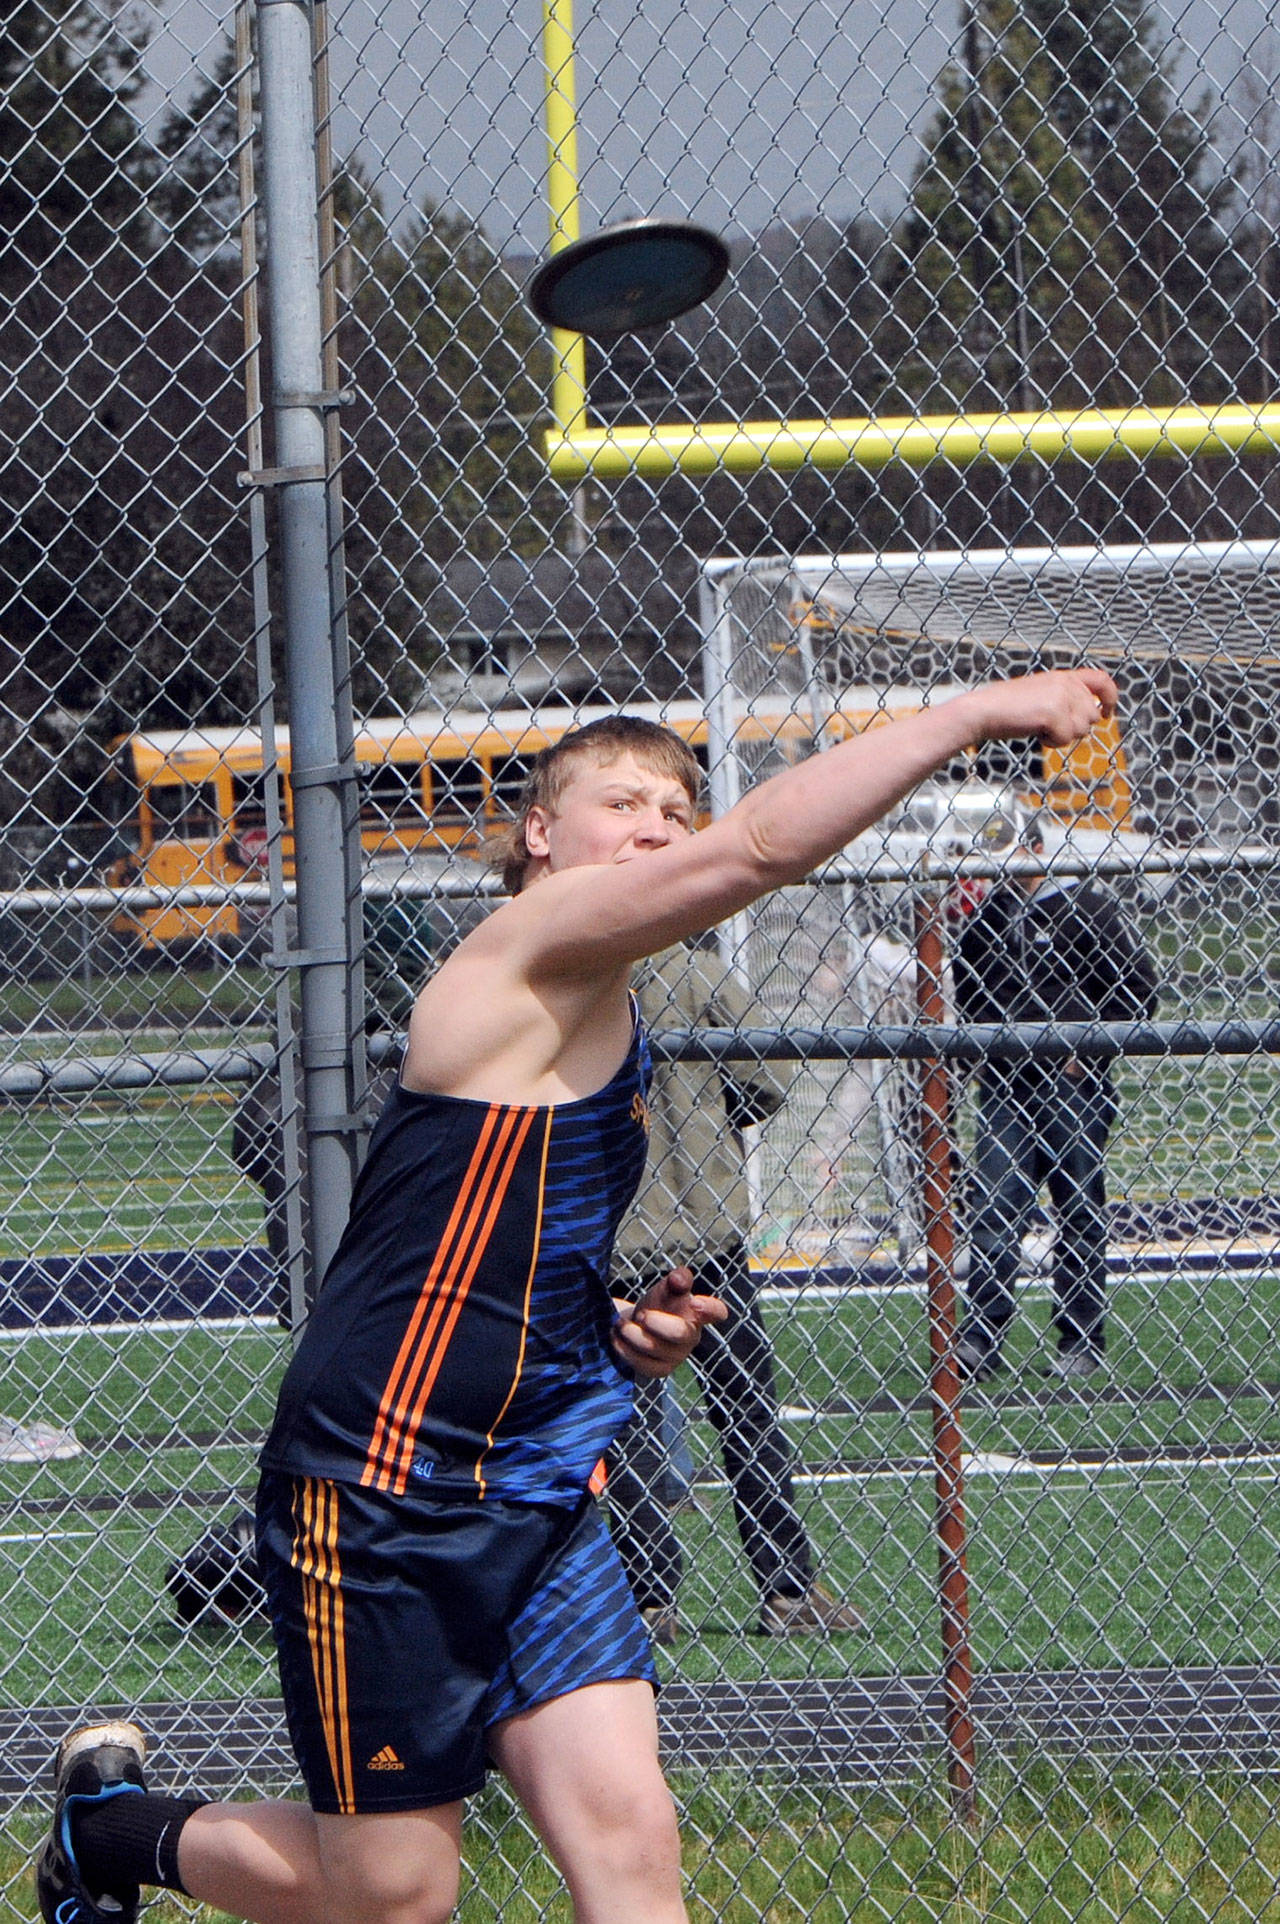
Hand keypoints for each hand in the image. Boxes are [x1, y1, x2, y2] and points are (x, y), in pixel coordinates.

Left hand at [611, 1265, 728, 1378]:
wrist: (636, 1324)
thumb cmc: (658, 1304)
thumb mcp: (666, 1288)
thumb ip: (677, 1280)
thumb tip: (679, 1278)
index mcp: (698, 1314)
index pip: (716, 1311)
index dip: (710, 1309)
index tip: (695, 1302)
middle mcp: (690, 1337)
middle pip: (680, 1333)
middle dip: (656, 1322)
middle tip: (640, 1314)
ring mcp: (675, 1356)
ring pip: (655, 1349)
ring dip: (633, 1334)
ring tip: (621, 1325)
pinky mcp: (658, 1370)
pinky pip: (643, 1364)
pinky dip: (626, 1350)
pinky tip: (616, 1338)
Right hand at [970, 668, 1117, 747]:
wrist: (984, 710)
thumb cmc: (1008, 708)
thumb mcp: (1042, 695)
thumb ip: (1067, 700)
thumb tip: (1094, 715)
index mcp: (1063, 676)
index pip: (1102, 680)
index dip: (1111, 697)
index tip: (1106, 713)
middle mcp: (1066, 683)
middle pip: (1091, 716)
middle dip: (1074, 728)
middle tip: (1048, 726)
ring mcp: (1061, 697)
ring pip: (1081, 730)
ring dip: (1062, 735)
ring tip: (1038, 726)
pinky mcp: (1054, 713)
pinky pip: (1065, 739)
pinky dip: (1050, 742)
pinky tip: (1034, 732)